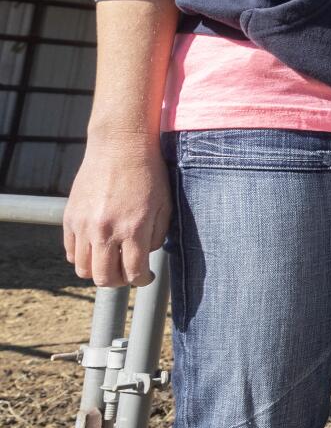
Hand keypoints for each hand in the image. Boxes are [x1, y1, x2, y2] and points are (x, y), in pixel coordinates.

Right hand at [63, 135, 169, 287]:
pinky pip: (71, 251)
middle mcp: (105, 230)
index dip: (142, 280)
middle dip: (119, 281)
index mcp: (133, 228)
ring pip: (83, 268)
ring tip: (111, 261)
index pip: (133, 273)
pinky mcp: (69, 217)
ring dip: (98, 271)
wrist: (120, 145)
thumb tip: (146, 257)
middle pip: (104, 278)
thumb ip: (157, 236)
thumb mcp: (165, 205)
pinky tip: (97, 248)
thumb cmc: (149, 173)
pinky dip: (83, 257)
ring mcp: (84, 225)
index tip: (145, 277)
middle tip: (128, 273)